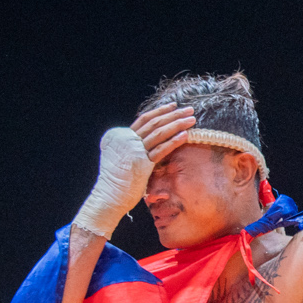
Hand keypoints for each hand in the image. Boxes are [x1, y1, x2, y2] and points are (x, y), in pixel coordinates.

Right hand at [72, 105, 189, 236]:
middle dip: (173, 114)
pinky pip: (161, 149)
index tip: (173, 107)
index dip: (160, 111)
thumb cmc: (118, 179)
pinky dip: (174, 141)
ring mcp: (134, 150)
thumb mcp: (122, 157)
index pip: (144, 119)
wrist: (110, 196)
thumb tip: (147, 140)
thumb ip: (133, 146)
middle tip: (188, 109)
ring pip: (159, 133)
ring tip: (192, 119)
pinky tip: (185, 135)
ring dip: (177, 124)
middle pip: (154, 123)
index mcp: (120, 136)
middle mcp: (126, 139)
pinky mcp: (142, 163)